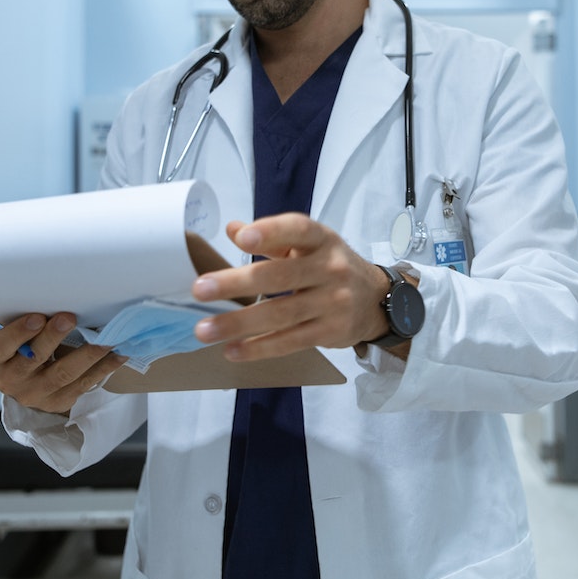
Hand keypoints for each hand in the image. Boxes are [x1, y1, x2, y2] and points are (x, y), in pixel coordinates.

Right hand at [0, 312, 126, 415]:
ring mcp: (36, 394)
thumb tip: (63, 297)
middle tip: (69, 318)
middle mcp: (12, 380)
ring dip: (87, 354)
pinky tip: (118, 354)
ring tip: (105, 338)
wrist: (30, 385)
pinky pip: (84, 384)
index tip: (38, 317)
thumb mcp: (19, 337)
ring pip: (63, 374)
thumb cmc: (26, 347)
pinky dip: (103, 367)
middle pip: (34, 359)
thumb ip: (32, 323)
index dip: (18, 332)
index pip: (1, 346)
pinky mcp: (59, 402)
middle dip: (53, 337)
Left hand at [190, 214, 393, 360]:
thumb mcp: (310, 245)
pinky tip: (233, 350)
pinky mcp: (331, 332)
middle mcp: (330, 268)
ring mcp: (333, 302)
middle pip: (280, 276)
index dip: (271, 232)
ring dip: (239, 323)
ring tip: (205, 331)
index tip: (240, 238)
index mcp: (321, 240)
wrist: (377, 300)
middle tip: (200, 289)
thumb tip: (232, 228)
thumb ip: (273, 238)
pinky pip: (291, 341)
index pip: (297, 230)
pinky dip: (260, 348)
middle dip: (237, 283)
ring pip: (281, 314)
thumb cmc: (331, 266)